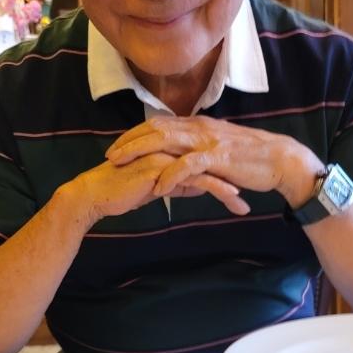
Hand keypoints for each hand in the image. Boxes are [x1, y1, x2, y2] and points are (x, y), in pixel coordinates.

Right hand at [68, 152, 248, 225]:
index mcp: (172, 146)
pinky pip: (197, 178)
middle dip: (235, 177)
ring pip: (208, 168)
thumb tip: (200, 187)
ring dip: (230, 186)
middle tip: (255, 192)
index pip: (206, 155)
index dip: (227, 170)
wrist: (97, 194)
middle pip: (213, 159)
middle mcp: (172, 146)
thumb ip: (180, 182)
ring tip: (245, 206)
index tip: (245, 185)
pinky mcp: (164, 169)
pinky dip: (218, 188)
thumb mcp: (159, 185)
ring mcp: (169, 155)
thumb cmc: (124, 190)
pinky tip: (234, 198)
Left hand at [105, 115, 323, 206]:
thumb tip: (183, 156)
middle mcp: (200, 127)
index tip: (118, 145)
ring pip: (166, 140)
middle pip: (155, 128)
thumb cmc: (252, 158)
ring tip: (122, 165)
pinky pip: (188, 164)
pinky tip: (158, 187)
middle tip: (109, 155)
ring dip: (140, 152)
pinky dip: (170, 175)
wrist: (281, 160)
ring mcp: (208, 140)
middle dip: (129, 141)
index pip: (159, 123)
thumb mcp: (220, 148)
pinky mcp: (218, 157)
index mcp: (199, 124)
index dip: (136, 133)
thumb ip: (200, 149)